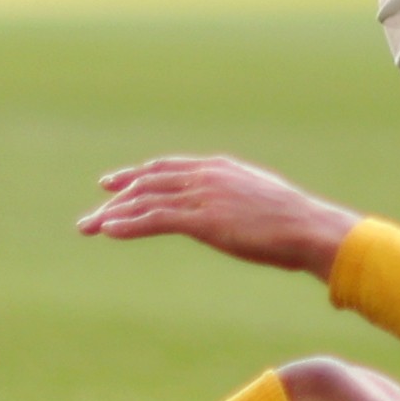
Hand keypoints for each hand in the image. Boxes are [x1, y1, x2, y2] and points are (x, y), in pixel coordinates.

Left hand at [80, 156, 362, 281]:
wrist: (310, 229)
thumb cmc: (294, 222)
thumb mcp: (260, 201)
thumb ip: (237, 200)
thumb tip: (232, 213)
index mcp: (218, 168)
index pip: (166, 169)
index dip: (135, 177)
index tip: (111, 185)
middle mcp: (206, 175)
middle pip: (148, 183)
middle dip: (115, 200)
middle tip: (89, 219)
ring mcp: (204, 195)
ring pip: (146, 201)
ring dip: (113, 215)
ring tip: (89, 228)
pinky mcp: (204, 219)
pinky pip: (156, 219)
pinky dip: (129, 225)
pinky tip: (109, 232)